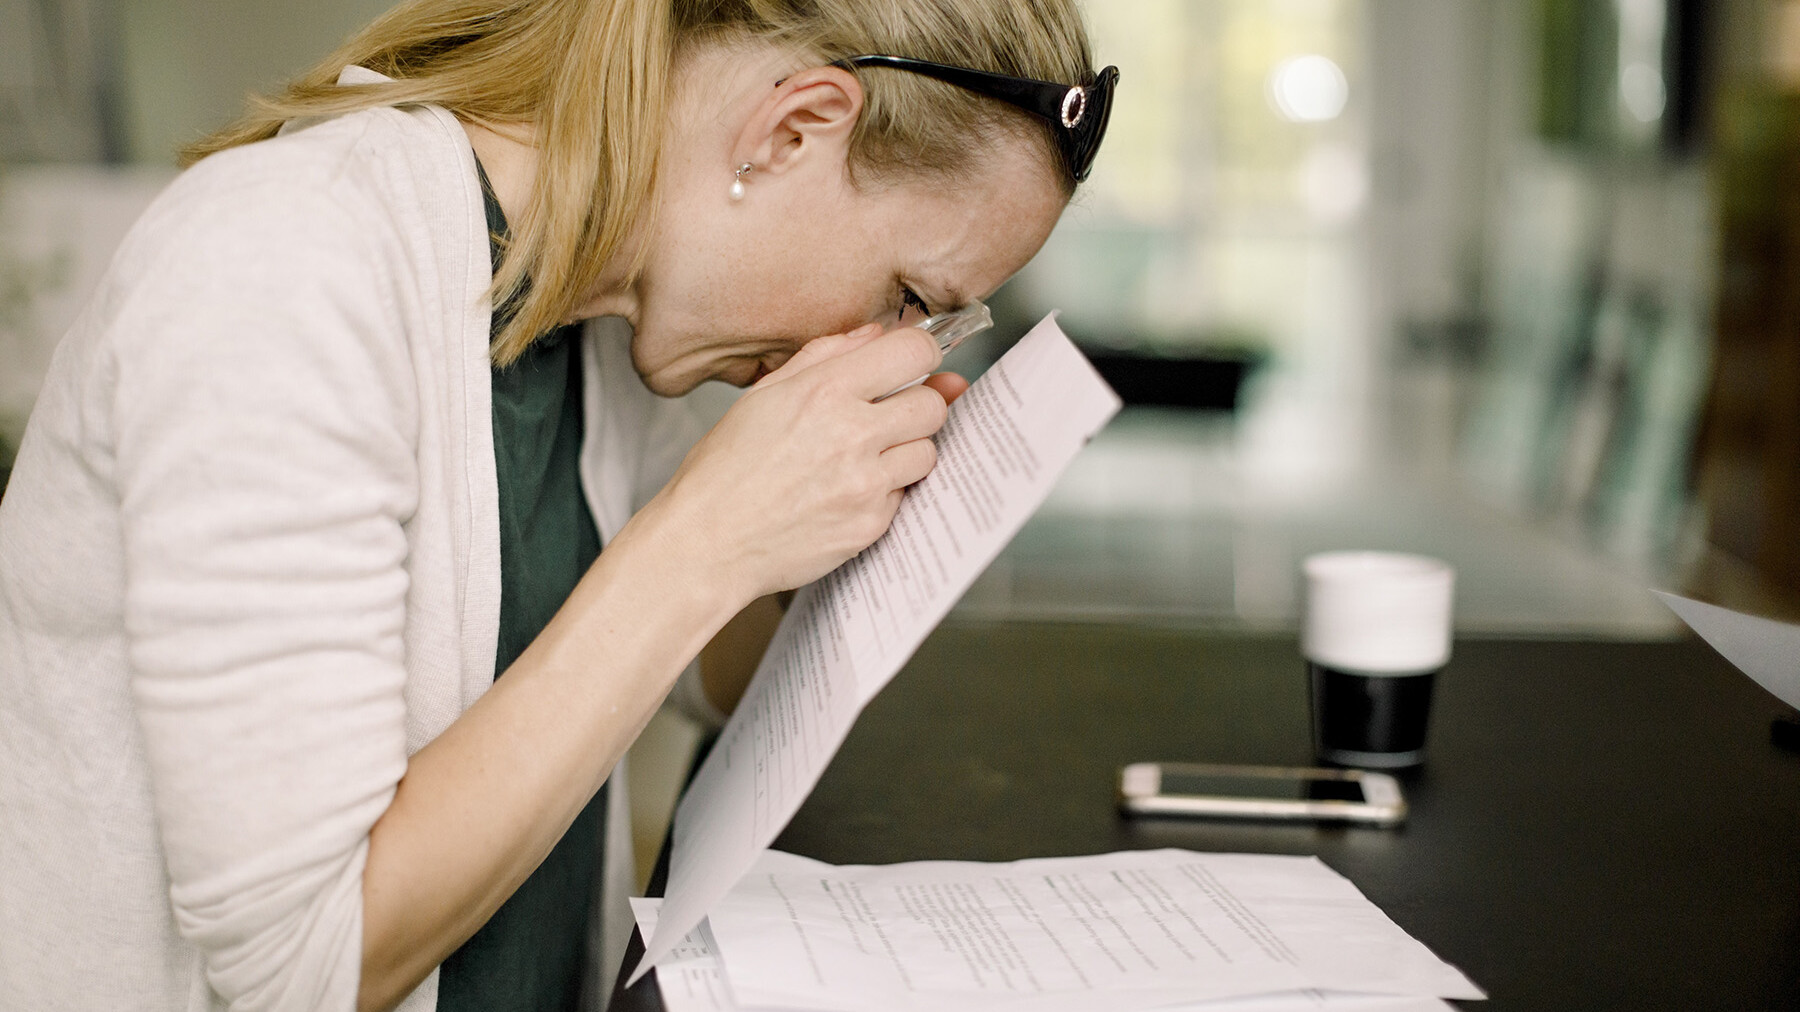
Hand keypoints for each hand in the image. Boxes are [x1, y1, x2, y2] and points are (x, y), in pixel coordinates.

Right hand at [630, 322, 955, 606]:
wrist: (708, 541)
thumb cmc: (725, 471)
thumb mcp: (764, 395)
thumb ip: (825, 356)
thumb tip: (874, 334)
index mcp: (823, 392)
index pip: (914, 352)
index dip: (920, 354)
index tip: (914, 363)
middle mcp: (851, 434)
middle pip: (932, 404)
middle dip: (918, 404)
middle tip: (889, 415)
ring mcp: (865, 483)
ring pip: (927, 452)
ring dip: (905, 451)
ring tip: (863, 458)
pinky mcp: (870, 524)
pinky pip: (903, 496)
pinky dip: (884, 491)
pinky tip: (846, 492)